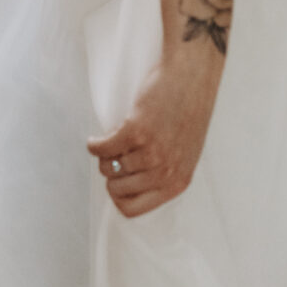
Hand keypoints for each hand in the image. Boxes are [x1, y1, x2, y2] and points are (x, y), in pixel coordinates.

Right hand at [87, 52, 221, 216]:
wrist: (191, 77)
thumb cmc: (188, 112)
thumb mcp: (184, 154)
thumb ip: (162, 174)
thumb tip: (130, 185)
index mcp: (177, 183)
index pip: (133, 210)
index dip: (118, 197)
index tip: (117, 181)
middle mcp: (164, 172)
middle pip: (115, 189)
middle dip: (111, 172)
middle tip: (117, 154)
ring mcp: (150, 153)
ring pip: (107, 167)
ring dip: (105, 154)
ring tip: (115, 139)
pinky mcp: (135, 131)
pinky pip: (100, 148)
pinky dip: (94, 143)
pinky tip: (98, 137)